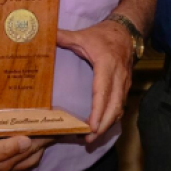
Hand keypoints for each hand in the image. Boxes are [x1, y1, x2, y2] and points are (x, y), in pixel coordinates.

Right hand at [0, 98, 55, 170]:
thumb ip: (3, 144)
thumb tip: (26, 140)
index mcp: (3, 159)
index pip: (31, 145)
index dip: (45, 135)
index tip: (56, 124)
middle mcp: (4, 167)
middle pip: (31, 154)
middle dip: (45, 142)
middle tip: (55, 129)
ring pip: (25, 160)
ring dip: (36, 151)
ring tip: (44, 139)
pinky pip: (15, 166)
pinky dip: (25, 158)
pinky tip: (26, 151)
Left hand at [56, 22, 133, 142]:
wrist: (126, 31)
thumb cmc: (102, 35)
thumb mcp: (82, 35)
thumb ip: (64, 37)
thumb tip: (44, 36)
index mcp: (106, 64)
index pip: (103, 91)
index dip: (98, 111)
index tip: (91, 127)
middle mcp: (118, 76)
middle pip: (114, 106)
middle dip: (103, 125)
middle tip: (89, 140)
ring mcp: (124, 83)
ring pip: (119, 108)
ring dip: (108, 125)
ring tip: (92, 139)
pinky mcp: (126, 86)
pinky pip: (121, 105)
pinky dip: (111, 119)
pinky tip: (101, 128)